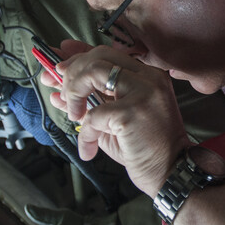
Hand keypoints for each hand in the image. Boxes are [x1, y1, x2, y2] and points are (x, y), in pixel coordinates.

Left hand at [43, 40, 189, 195]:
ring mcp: (142, 92)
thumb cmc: (142, 147)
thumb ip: (89, 99)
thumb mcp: (112, 118)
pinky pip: (93, 114)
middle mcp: (148, 78)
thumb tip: (56, 87)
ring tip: (73, 114)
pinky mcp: (132, 112)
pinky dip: (84, 133)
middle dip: (72, 73)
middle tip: (63, 95)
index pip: (107, 53)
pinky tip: (88, 148)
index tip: (60, 61)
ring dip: (74, 92)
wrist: (169, 171)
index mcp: (146, 76)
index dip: (78, 54)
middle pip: (99, 56)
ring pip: (94, 72)